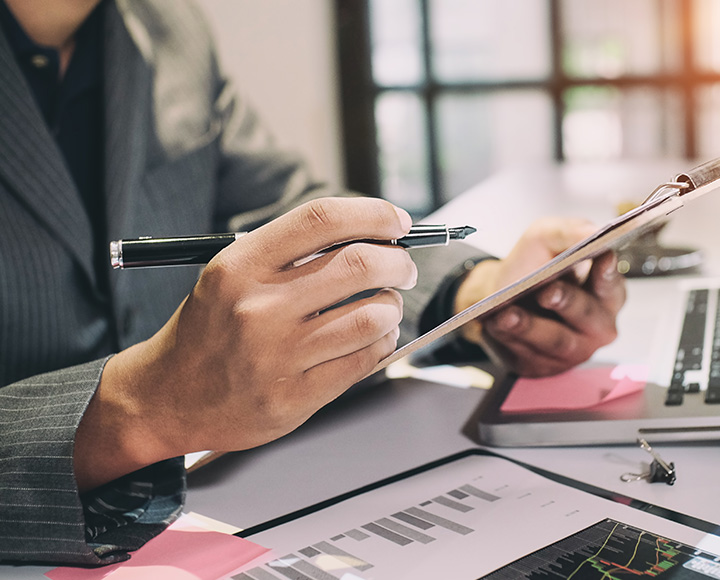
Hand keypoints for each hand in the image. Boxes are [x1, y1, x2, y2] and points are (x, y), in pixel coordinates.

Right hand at [75, 197, 416, 489]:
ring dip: (392, 306)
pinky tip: (374, 337)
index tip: (397, 221)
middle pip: (359, 265)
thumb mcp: (230, 275)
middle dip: (397, 262)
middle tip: (402, 267)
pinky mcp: (294, 397)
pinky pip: (365, 360)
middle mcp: (259, 307)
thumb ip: (290, 254)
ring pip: (372, 316)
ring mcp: (278, 355)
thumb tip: (367, 235)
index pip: (322, 220)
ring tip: (385, 306)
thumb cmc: (208, 330)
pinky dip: (383, 342)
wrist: (168, 397)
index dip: (373, 214)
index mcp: (240, 266)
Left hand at [454, 217, 625, 376]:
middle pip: (587, 317)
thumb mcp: (546, 238)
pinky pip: (529, 356)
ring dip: (530, 326)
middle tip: (547, 291)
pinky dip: (510, 340)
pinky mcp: (543, 365)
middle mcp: (596, 326)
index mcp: (606, 294)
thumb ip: (569, 231)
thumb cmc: (532, 267)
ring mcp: (572, 351)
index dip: (606, 275)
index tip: (600, 258)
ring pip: (555, 341)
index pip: (612, 286)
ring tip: (507, 313)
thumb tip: (593, 231)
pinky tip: (496, 325)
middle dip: (567, 302)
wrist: (498, 295)